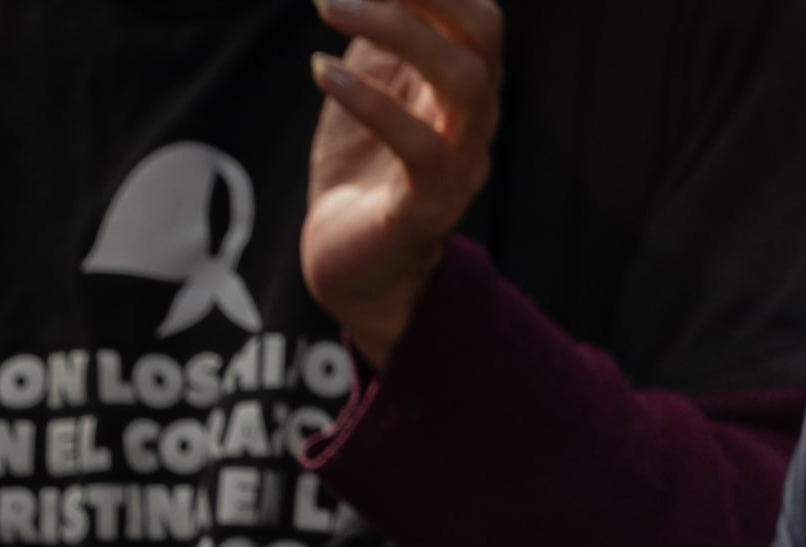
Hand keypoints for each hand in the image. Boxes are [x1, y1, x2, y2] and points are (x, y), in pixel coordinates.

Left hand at [298, 0, 500, 369]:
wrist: (353, 263)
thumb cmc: (363, 168)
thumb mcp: (368, 83)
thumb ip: (377, 34)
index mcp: (461, 85)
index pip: (475, 14)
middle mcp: (472, 118)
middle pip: (484, 34)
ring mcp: (458, 163)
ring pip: (464, 83)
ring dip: (399, 32)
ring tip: (329, 5)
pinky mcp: (427, 205)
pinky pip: (419, 148)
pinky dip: (370, 102)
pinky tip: (321, 71)